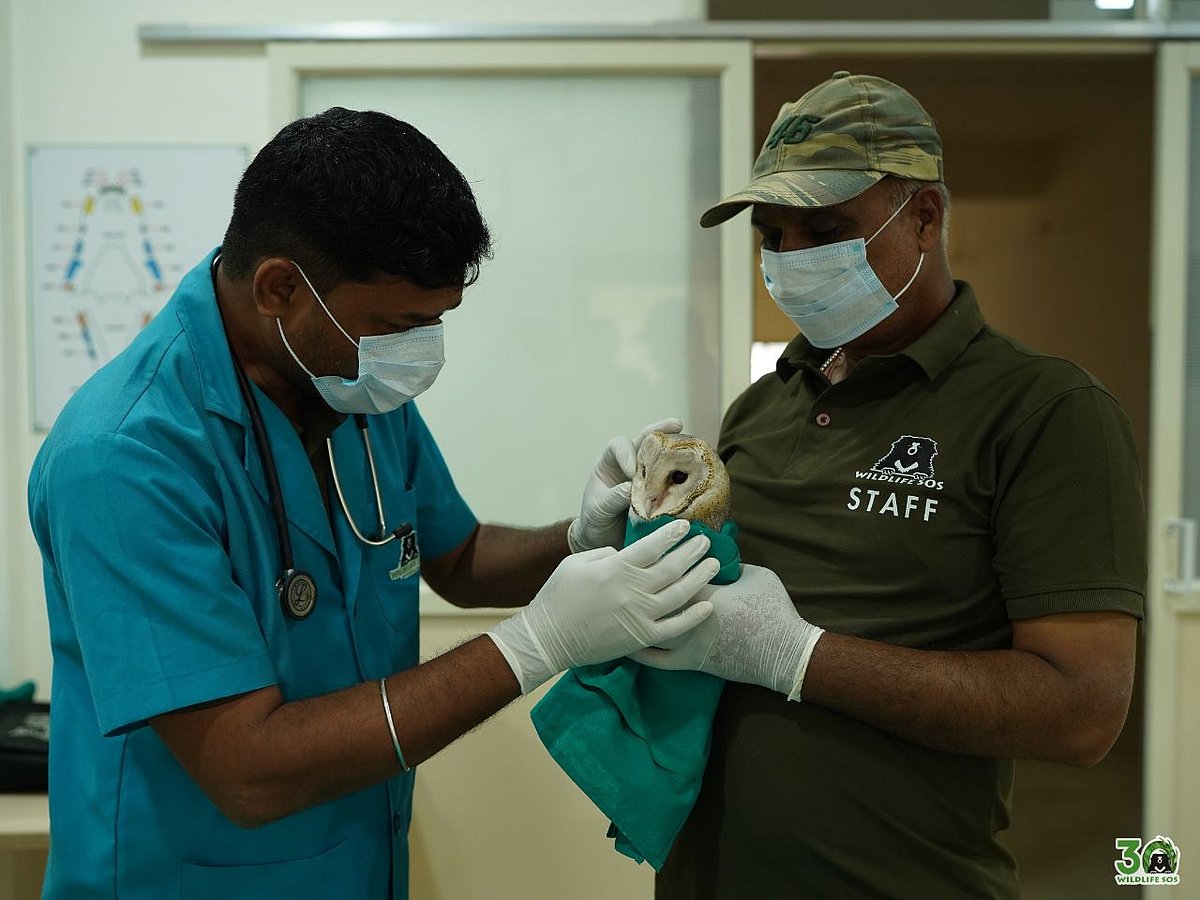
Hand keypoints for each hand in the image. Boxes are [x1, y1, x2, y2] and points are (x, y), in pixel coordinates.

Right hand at [489, 519, 719, 693]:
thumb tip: (626, 550)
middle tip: (706, 540)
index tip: (685, 525)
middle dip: (693, 551)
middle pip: (673, 567)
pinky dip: (694, 616)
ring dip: (700, 577)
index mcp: (615, 567)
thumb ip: (605, 552)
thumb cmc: (558, 596)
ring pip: (680, 593)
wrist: (547, 638)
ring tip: (713, 564)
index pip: (653, 545)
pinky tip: (707, 605)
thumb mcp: (577, 562)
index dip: (672, 533)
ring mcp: (639, 616)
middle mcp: (632, 590)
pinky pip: (675, 627)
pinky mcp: (641, 638)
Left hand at [567, 418, 683, 552]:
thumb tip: (631, 488)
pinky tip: (696, 474)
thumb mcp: (598, 510)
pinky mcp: (660, 492)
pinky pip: (673, 480)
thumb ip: (612, 498)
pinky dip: (684, 476)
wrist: (604, 542)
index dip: (627, 453)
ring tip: (694, 446)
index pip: (619, 446)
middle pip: (645, 441)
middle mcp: (630, 464)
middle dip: (660, 430)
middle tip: (676, 424)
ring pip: (662, 457)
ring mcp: (647, 476)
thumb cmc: (595, 522)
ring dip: (677, 450)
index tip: (631, 472)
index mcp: (609, 463)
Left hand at [631, 564, 824, 700]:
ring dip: (632, 617)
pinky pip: (656, 660)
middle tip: (620, 575)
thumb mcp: (756, 576)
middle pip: (652, 598)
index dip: (656, 560)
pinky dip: (638, 652)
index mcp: (704, 593)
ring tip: (613, 603)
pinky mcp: (690, 662)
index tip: (644, 549)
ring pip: (649, 627)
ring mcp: (687, 643)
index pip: (671, 572)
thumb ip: (731, 566)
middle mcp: (689, 618)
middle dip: (635, 587)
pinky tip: (624, 641)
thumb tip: (713, 556)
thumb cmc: (774, 609)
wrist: (784, 652)